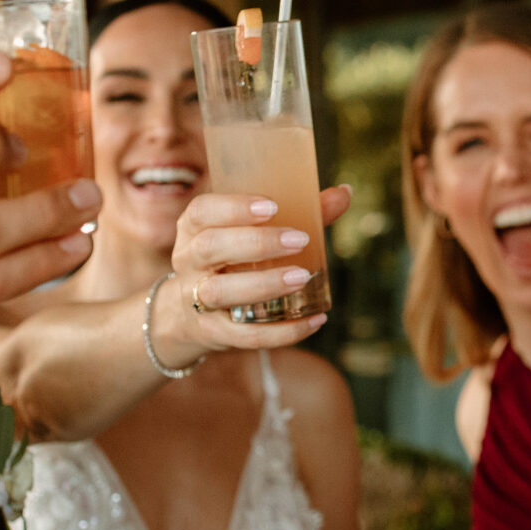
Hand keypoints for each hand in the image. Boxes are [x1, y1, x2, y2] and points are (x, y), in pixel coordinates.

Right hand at [152, 186, 354, 363]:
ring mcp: (196, 300)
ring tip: (303, 277)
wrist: (186, 317)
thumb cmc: (230, 261)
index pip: (202, 211)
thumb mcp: (249, 233)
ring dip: (263, 284)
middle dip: (256, 243)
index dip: (233, 207)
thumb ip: (298, 213)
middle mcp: (188, 261)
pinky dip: (280, 332)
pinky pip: (244, 336)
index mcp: (194, 229)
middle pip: (210, 247)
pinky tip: (314, 320)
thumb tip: (344, 193)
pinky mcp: (213, 333)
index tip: (272, 206)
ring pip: (220, 291)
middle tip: (299, 240)